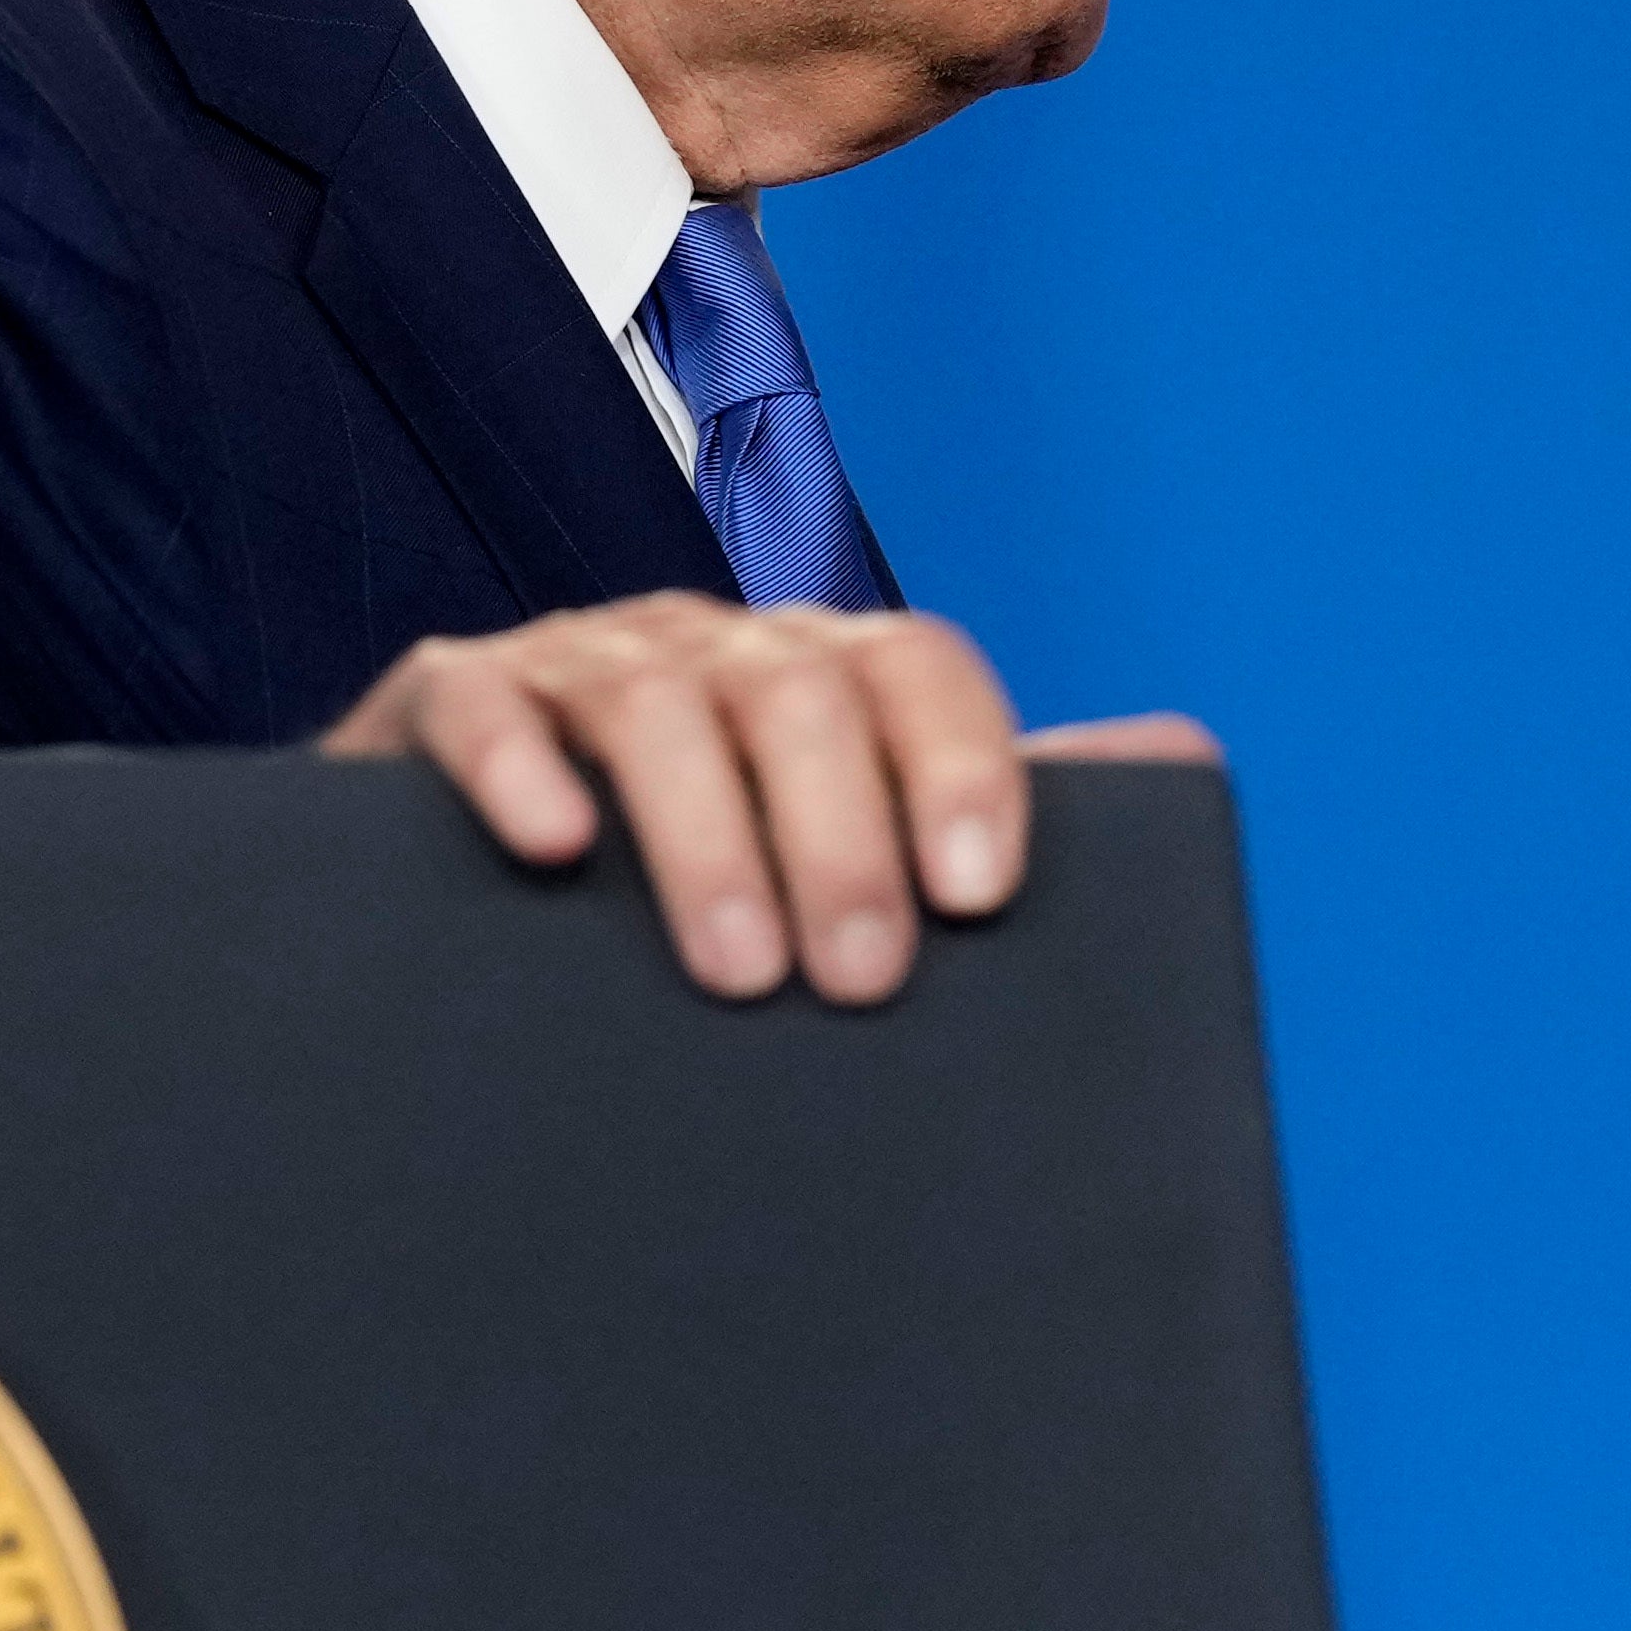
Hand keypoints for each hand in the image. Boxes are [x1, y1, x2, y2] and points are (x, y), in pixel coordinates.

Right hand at [322, 594, 1217, 1004]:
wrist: (476, 940)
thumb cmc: (702, 914)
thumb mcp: (854, 870)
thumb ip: (993, 819)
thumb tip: (1186, 748)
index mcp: (824, 682)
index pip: (919, 673)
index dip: (961, 769)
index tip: (979, 897)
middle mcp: (711, 652)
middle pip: (798, 694)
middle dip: (840, 837)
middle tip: (859, 979)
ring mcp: (576, 668)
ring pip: (654, 703)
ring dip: (706, 836)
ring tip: (736, 971)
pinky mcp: (444, 700)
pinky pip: (479, 703)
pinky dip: (518, 769)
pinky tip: (556, 850)